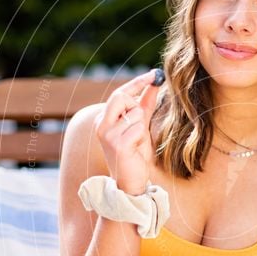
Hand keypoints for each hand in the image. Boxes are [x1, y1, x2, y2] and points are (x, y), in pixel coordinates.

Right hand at [93, 70, 162, 194]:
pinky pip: (138, 128)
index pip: (119, 93)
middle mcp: (101, 125)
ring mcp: (108, 135)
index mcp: (104, 119)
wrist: (131, 182)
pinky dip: (142, 137)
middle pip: (121, 97)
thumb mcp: (140, 126)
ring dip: (142, 127)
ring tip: (137, 142)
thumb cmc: (135, 154)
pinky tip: (137, 149)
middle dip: (136, 104)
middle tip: (141, 118)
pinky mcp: (117, 145)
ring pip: (134, 114)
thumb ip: (145, 105)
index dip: (137, 82)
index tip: (153, 74)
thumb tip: (155, 83)